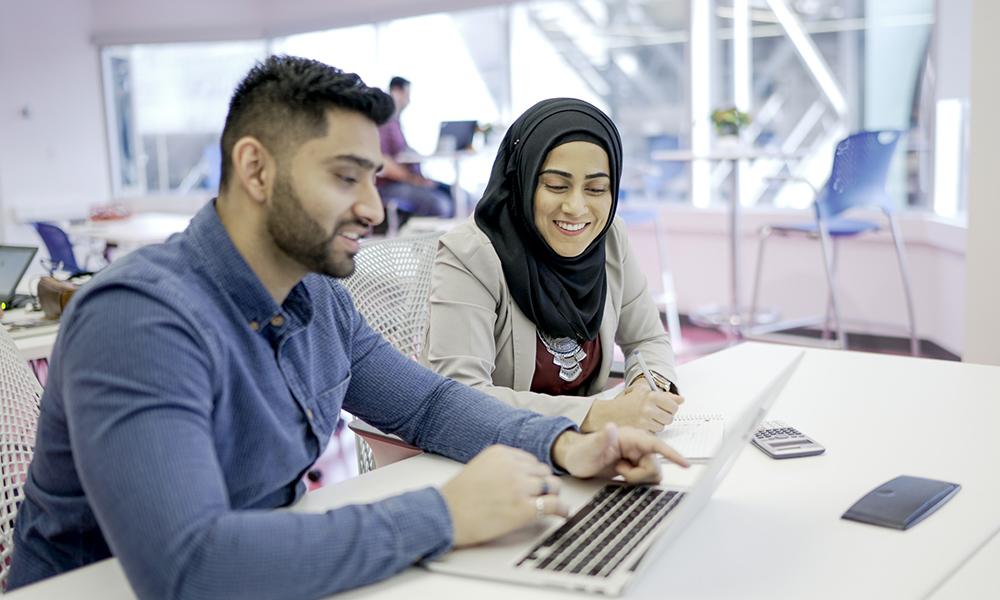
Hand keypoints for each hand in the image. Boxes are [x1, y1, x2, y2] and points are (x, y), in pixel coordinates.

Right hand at [440, 445, 567, 547]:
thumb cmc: (457, 497)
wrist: (445, 515)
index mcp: (501, 453)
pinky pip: (553, 505)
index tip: (537, 481)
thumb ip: (501, 467)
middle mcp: (512, 467)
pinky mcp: (523, 509)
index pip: (530, 460)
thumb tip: (522, 475)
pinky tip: (562, 512)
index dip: (534, 473)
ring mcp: (519, 487)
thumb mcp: (479, 467)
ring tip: (554, 502)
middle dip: (544, 483)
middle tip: (545, 493)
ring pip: (552, 485)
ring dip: (554, 494)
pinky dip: (562, 509)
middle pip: (543, 471)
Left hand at [552, 424, 689, 483]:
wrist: (575, 459)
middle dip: (639, 474)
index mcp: (629, 437)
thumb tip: (612, 427)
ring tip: (619, 470)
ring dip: (636, 477)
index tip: (685, 464)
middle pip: (654, 465)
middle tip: (620, 470)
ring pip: (651, 472)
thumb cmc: (580, 452)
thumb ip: (601, 438)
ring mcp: (636, 455)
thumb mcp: (588, 448)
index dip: (671, 454)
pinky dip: (636, 480)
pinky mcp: (635, 465)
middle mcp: (636, 445)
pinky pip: (645, 478)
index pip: (655, 445)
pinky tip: (622, 474)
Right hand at [581, 380, 684, 433]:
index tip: (666, 408)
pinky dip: (649, 431)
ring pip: (662, 427)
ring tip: (646, 419)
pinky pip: (654, 433)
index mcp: (651, 396)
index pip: (674, 406)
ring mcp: (645, 421)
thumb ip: (663, 395)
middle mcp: (649, 408)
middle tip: (654, 414)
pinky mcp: (641, 431)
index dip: (670, 408)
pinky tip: (641, 425)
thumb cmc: (624, 403)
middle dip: (664, 417)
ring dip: (656, 425)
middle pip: (670, 418)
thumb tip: (680, 399)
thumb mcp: (641, 391)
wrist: (606, 414)